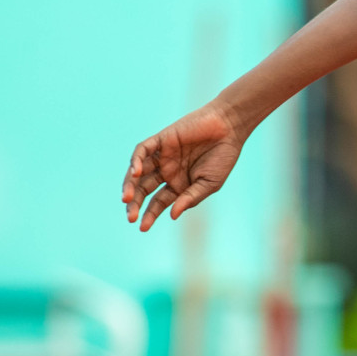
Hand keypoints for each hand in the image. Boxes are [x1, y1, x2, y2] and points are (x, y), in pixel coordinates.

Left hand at [121, 102, 244, 231]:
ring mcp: (162, 156)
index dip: (150, 215)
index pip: (158, 203)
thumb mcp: (209, 184)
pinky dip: (136, 161)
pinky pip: (143, 150)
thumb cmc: (223, 157)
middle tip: (131, 217)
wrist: (229, 128)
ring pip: (138, 172)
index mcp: (178, 184)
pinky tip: (136, 173)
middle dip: (135, 204)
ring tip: (127, 199)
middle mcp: (166, 171)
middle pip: (143, 190)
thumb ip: (191, 198)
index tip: (143, 227)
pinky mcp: (161, 140)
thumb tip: (172, 215)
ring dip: (130, 185)